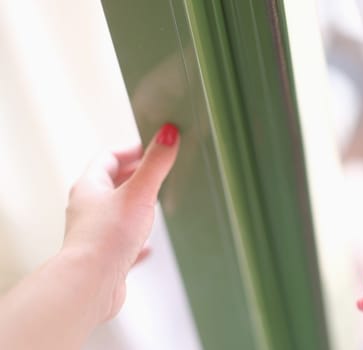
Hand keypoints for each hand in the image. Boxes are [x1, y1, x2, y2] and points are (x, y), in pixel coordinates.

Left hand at [63, 123, 179, 320]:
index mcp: (90, 187)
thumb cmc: (107, 238)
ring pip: (116, 212)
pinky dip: (136, 239)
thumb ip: (156, 164)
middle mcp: (88, 208)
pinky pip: (121, 243)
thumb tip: (168, 133)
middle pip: (110, 183)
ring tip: (155, 202)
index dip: (131, 150)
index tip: (153, 148)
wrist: (91, 284)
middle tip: (157, 171)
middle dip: (135, 175)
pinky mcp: (104, 257)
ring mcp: (95, 233)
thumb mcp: (139, 193)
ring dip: (135, 205)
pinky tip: (148, 246)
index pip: (108, 157)